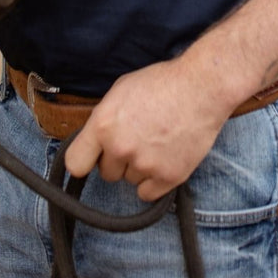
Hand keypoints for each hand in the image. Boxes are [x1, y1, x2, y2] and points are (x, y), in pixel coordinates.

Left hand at [62, 58, 233, 200]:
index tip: (92, 159)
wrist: (202, 88)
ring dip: (139, 167)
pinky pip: (147, 193)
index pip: (75, 163)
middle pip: (106, 173)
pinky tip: (163, 159)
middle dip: (118, 159)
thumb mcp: (121, 91)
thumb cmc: (162, 83)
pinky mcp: (168, 177)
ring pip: (130, 181)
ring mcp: (144, 164)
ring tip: (157, 142)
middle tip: (137, 139)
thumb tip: (94, 141)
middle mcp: (120, 148)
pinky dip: (154, 181)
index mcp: (103, 125)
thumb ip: (104, 119)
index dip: (84, 160)